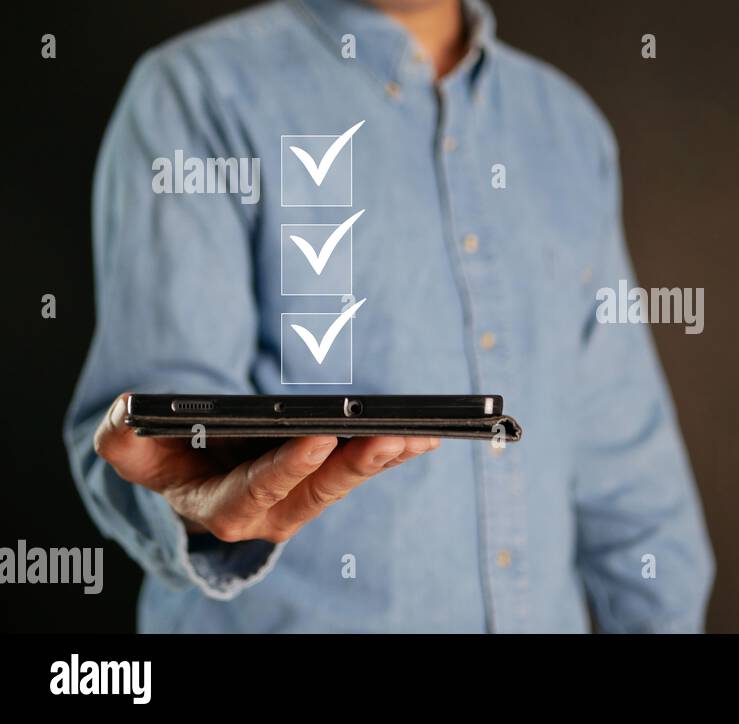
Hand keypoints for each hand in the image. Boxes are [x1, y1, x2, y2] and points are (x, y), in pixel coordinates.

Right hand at [93, 393, 438, 542]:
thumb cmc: (163, 455)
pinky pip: (366, 468)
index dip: (290, 466)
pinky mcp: (328, 482)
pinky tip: (429, 435)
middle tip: (387, 437)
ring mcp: (305, 500)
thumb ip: (124, 439)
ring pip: (349, 481)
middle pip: (319, 491)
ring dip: (385, 458)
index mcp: (226, 508)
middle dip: (355, 464)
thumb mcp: (132, 451)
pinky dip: (397, 453)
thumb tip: (131, 410)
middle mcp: (273, 513)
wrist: (192, 469)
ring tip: (418, 431)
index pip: (260, 489)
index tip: (319, 438)